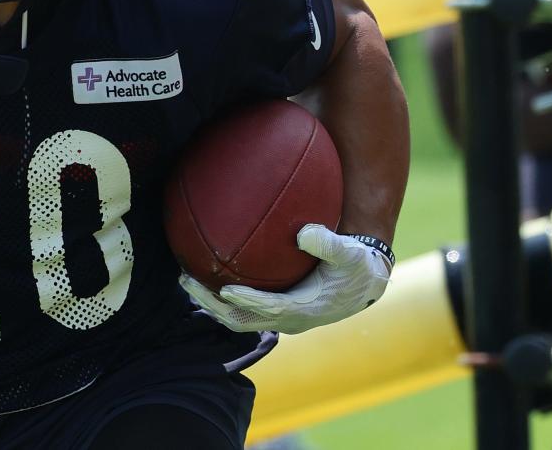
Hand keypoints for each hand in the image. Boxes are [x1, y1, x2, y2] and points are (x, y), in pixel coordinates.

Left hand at [180, 224, 391, 333]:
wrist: (365, 283)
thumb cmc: (356, 266)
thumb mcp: (349, 254)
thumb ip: (328, 244)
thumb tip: (303, 233)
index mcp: (306, 309)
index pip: (271, 308)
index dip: (248, 301)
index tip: (225, 289)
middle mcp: (289, 319)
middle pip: (242, 319)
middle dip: (212, 304)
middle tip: (187, 281)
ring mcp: (281, 318)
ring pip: (238, 318)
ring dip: (211, 304)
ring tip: (187, 281)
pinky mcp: (277, 311)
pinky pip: (243, 310)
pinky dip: (222, 300)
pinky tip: (206, 278)